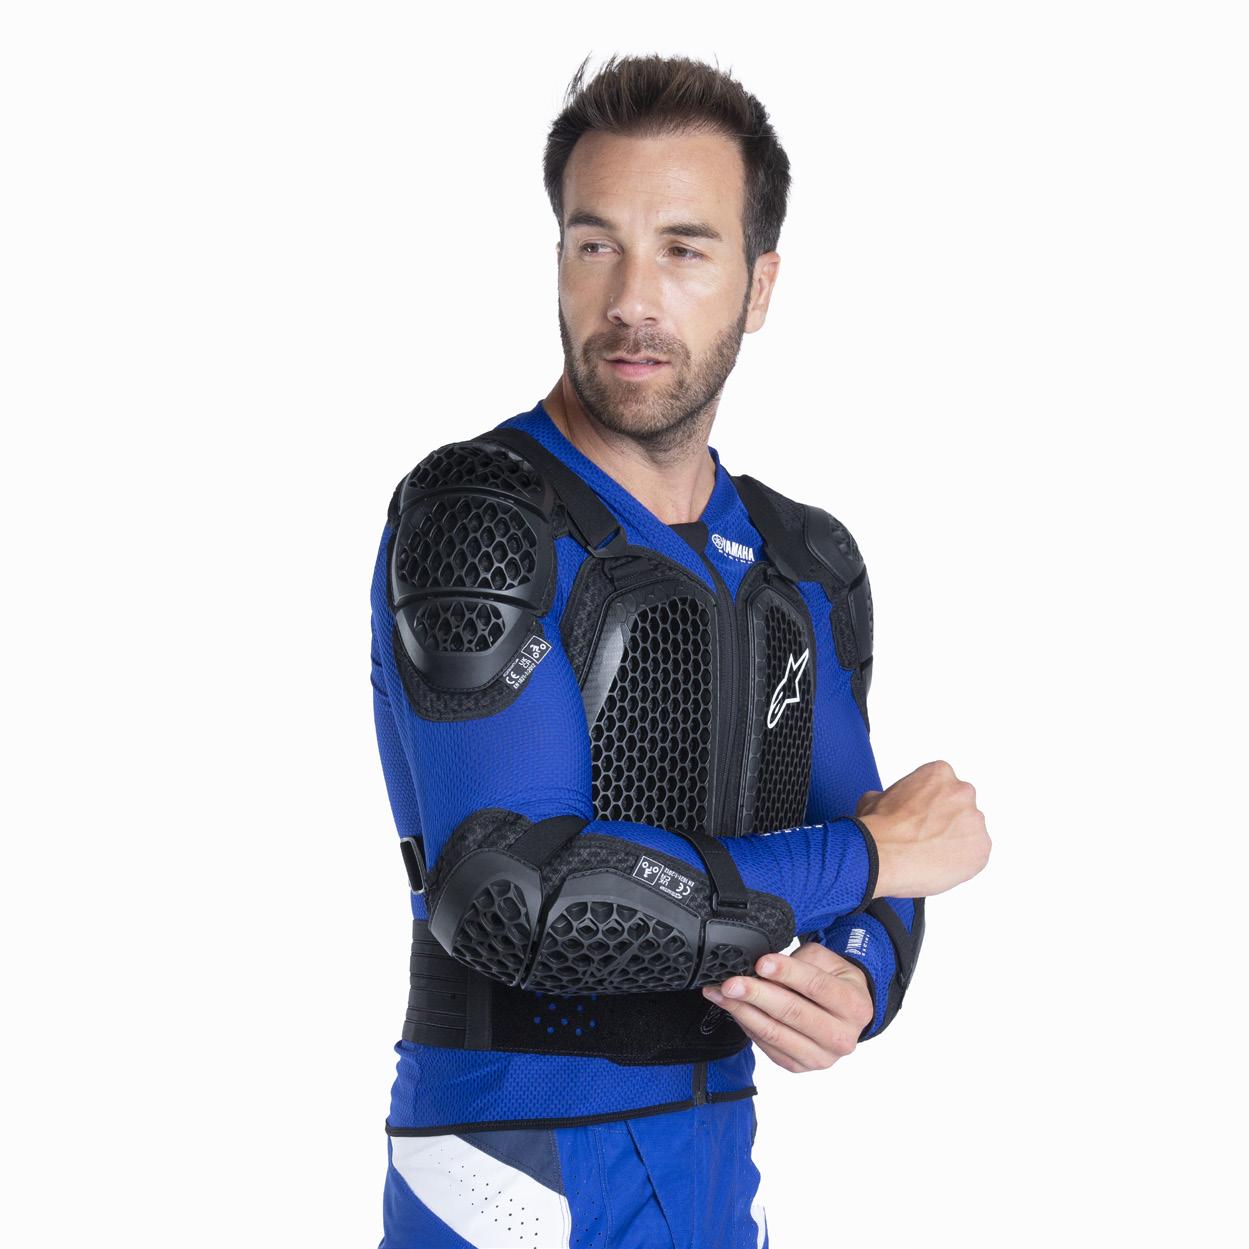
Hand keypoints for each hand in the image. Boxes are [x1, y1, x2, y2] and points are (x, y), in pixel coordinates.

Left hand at [700, 943, 873, 1072]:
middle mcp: (841, 1037)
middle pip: (793, 1013)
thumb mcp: (828, 962)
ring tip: (721, 994)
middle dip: (757, 995)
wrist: (845, 1015)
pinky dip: (747, 1025)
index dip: (786, 973)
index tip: (760, 963)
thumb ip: (801, 962)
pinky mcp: (799, 1066)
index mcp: (854, 1006)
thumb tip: (764, 966)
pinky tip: (733, 1009)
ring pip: (775, 1033)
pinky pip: (767, 1046)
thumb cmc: (835, 982)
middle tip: (731, 983)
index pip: (816, 986)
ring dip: (743, 1012)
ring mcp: (820, 1057)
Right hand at [857, 759, 990, 897]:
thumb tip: (885, 803)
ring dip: (954, 841)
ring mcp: (975, 821)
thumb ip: (893, 796)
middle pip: (960, 807)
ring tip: (929, 855)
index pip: (943, 786)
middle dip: (946, 821)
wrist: (883, 854)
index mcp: (940, 774)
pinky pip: (975, 855)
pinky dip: (961, 862)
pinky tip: (938, 865)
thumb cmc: (879, 828)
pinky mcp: (982, 848)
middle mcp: (963, 792)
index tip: (921, 817)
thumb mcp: (874, 799)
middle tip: (926, 836)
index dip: (930, 805)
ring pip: (969, 832)